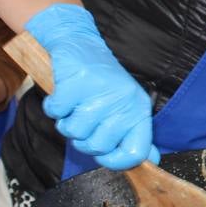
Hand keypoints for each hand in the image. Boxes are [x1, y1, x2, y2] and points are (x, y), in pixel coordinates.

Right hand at [25, 3, 157, 169]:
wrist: (81, 44)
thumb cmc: (102, 83)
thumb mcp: (125, 106)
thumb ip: (135, 135)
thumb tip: (152, 161)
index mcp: (139, 110)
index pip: (135, 152)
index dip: (115, 161)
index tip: (104, 155)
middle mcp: (124, 101)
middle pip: (97, 147)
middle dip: (83, 139)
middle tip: (83, 118)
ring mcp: (100, 92)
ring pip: (74, 132)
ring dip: (67, 122)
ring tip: (74, 105)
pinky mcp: (76, 83)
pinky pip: (56, 113)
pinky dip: (53, 107)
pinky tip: (63, 94)